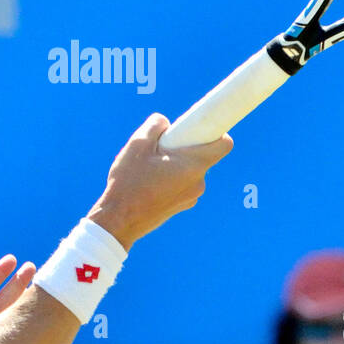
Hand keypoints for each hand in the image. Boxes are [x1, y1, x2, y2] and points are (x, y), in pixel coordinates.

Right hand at [88, 113, 232, 250]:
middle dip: (184, 146)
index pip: (224, 144)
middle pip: (202, 155)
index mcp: (193, 165)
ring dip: (175, 163)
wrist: (119, 221)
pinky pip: (182, 183)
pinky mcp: (182, 205)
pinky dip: (171, 177)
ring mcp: (192, 196)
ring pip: (190, 169)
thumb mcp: (137, 144)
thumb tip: (165, 122)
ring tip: (149, 167)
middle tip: (160, 148)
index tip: (199, 128)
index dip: (216, 131)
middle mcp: (198, 182)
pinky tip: (149, 181)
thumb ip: (155, 125)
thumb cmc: (129, 182)